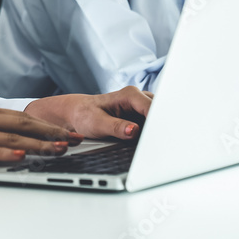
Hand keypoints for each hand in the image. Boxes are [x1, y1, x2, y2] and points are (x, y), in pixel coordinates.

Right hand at [0, 104, 81, 173]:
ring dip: (37, 144)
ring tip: (58, 149)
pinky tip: (20, 157)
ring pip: (9, 137)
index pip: (22, 118)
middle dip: (51, 132)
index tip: (69, 132)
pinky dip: (4, 154)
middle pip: (22, 124)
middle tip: (75, 139)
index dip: (48, 125)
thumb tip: (15, 143)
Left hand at [24, 86, 152, 140]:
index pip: (152, 108)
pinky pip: (153, 122)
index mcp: (129, 94)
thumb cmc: (84, 115)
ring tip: (157, 143)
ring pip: (159, 116)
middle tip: (161, 143)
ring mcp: (141, 106)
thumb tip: (134, 131)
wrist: (76, 114)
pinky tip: (151, 141)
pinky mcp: (141, 115)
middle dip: (162, 125)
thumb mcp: (97, 123)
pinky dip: (154, 131)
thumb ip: (116, 127)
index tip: (160, 136)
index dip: (158, 123)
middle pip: (160, 111)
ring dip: (159, 129)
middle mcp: (138, 97)